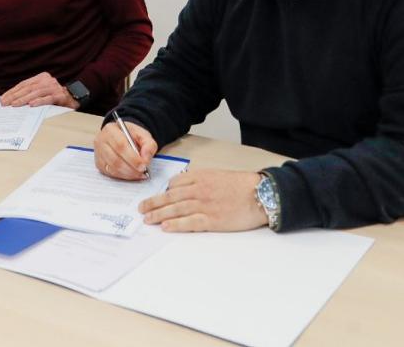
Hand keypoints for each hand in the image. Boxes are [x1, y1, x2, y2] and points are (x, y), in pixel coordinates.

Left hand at [0, 72, 76, 107]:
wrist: (74, 98)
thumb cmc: (54, 97)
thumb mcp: (41, 92)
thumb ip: (29, 93)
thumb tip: (11, 100)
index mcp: (41, 77)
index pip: (24, 84)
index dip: (13, 91)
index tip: (3, 99)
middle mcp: (47, 80)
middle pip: (28, 88)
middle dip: (15, 96)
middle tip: (5, 103)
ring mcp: (54, 87)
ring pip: (36, 93)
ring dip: (24, 99)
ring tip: (14, 105)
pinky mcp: (60, 96)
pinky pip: (48, 98)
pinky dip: (39, 101)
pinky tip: (31, 105)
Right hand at [93, 120, 156, 180]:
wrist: (123, 136)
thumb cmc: (132, 135)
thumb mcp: (143, 134)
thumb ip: (148, 145)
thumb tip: (145, 159)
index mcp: (110, 130)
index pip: (120, 145)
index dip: (132, 158)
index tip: (143, 165)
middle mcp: (101, 141)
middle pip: (115, 159)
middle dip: (131, 168)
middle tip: (143, 172)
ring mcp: (99, 154)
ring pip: (112, 168)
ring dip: (128, 174)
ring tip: (140, 174)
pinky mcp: (99, 164)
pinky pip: (111, 174)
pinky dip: (123, 176)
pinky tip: (132, 175)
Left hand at [139, 169, 267, 232]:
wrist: (261, 194)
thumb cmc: (243, 185)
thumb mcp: (219, 175)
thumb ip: (202, 180)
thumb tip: (187, 187)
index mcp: (201, 177)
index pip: (175, 183)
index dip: (164, 191)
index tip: (158, 197)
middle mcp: (199, 190)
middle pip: (170, 197)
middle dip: (153, 203)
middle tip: (142, 209)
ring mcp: (204, 205)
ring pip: (175, 209)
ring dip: (158, 214)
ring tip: (148, 219)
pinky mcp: (211, 220)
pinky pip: (189, 222)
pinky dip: (175, 224)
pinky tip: (165, 227)